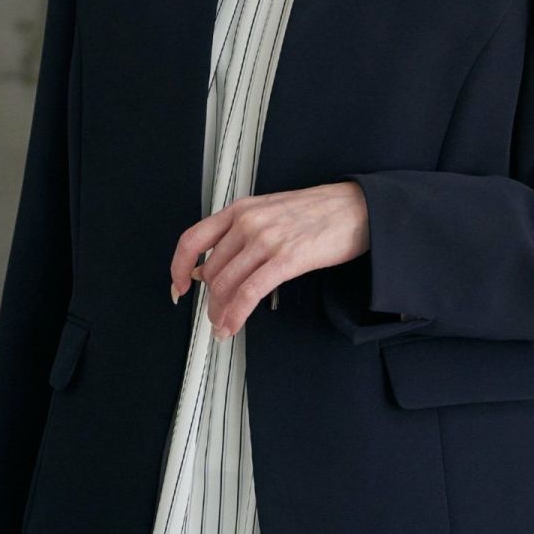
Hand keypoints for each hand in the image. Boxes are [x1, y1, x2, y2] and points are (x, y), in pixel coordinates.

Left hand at [168, 181, 369, 338]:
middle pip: (210, 271)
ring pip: (225, 285)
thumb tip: (215, 264)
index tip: (178, 286)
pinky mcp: (287, 258)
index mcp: (242, 209)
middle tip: (215, 314)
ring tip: (223, 325)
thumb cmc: (319, 211)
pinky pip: (249, 293)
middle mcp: (248, 222)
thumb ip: (241, 233)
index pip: (193, 239)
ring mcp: (266, 239)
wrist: (356, 207)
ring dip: (220, 312)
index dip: (177, 268)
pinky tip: (233, 325)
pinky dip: (236, 315)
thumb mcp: (270, 212)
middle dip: (210, 300)